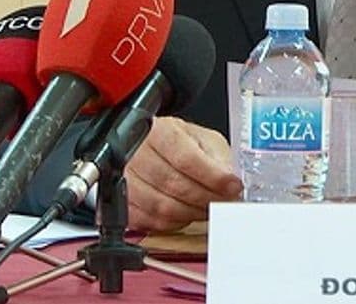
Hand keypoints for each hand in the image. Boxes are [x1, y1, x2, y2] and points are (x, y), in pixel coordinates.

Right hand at [123, 116, 242, 231]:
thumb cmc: (175, 142)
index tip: (233, 186)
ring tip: (208, 207)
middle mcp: (136, 154)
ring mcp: (125, 180)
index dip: (213, 177)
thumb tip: (229, 179)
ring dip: (192, 213)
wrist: (148, 147)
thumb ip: (216, 156)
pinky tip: (186, 214)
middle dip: (206, 198)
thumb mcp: (201, 137)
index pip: (186, 158)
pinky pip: (150, 222)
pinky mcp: (123, 203)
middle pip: (174, 185)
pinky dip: (173, 223)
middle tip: (225, 201)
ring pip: (162, 207)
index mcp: (158, 131)